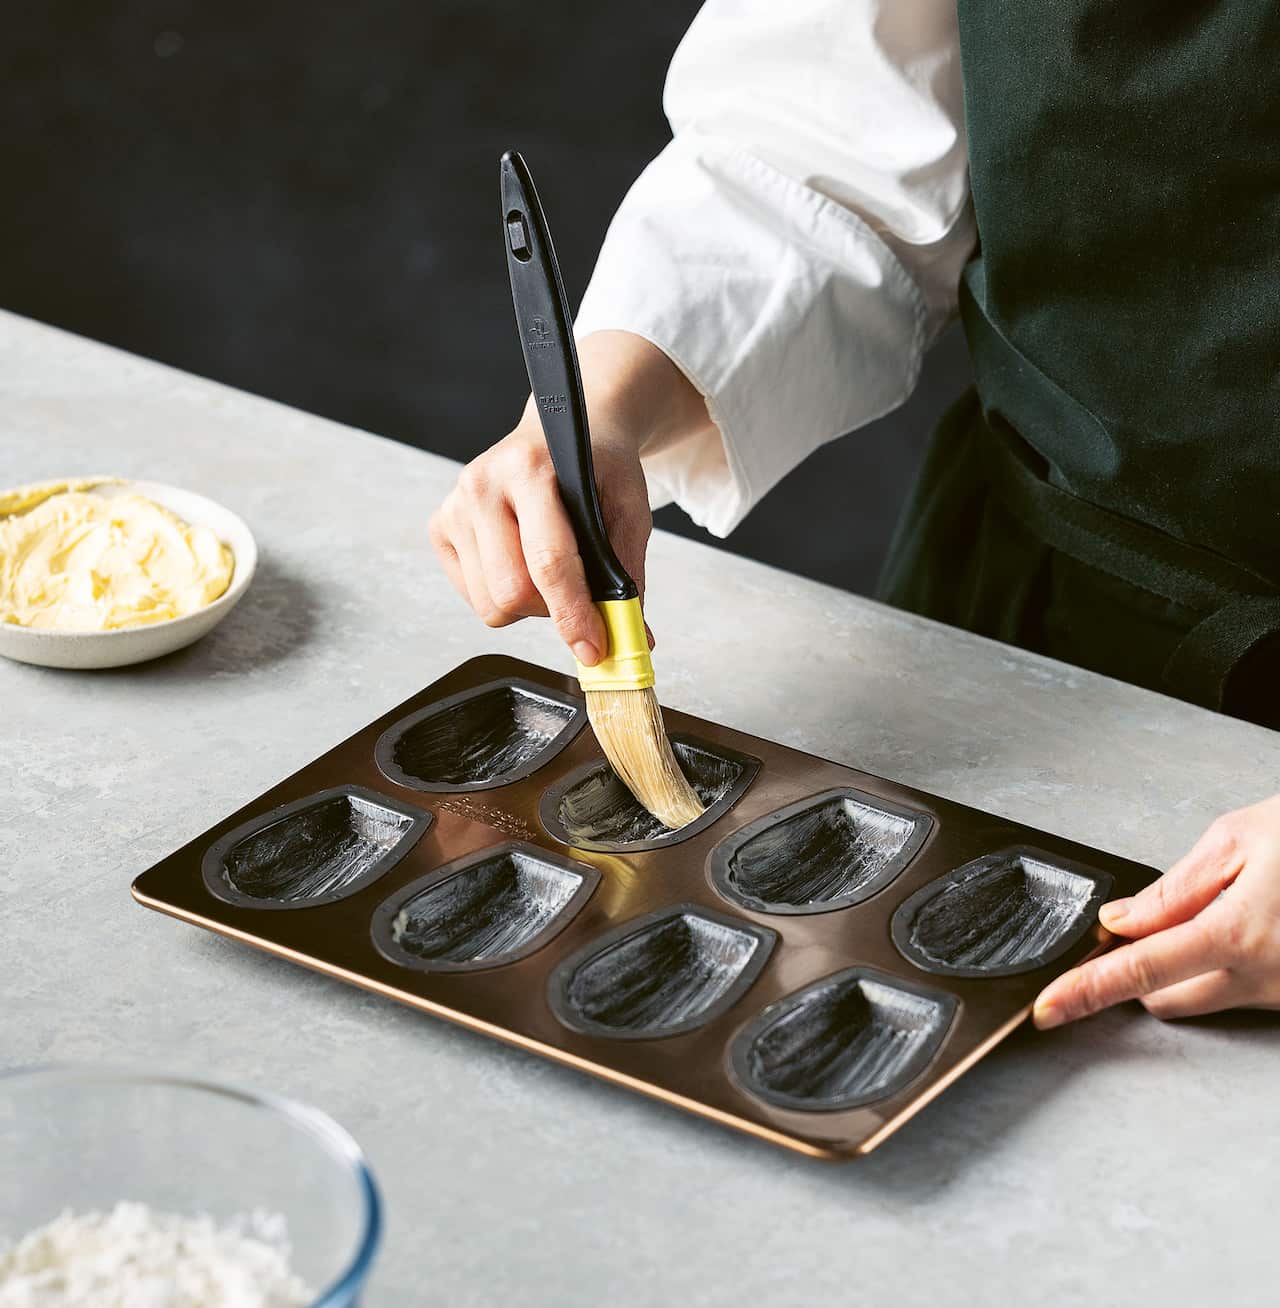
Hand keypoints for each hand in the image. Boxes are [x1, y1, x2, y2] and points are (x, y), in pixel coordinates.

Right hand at [429, 331, 712, 662]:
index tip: (594, 649)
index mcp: (530, 469)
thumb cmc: (597, 467)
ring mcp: (455, 505)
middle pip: (511, 592)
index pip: (548, 562)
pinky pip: (472, 596)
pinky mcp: (440, 525)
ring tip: (547, 570)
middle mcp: (482, 484)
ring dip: (527, 606)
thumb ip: (628, 570)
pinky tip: (520, 561)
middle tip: (575, 595)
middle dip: (550, 611)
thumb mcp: (629, 507)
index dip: (573, 615)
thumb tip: (632, 634)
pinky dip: (503, 594)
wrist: (565, 429)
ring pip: (489, 603)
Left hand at [1034, 794, 1279, 1026]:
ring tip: (1234, 905)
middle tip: (1148, 922)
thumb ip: (1174, 889)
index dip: (1086, 990)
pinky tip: (1258, 921)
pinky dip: (1234, 962)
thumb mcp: (1240, 839)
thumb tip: (1122, 920)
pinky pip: (1248, 989)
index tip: (1047, 1008)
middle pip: (1166, 997)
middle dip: (1143, 969)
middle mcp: (1267, 978)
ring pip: (1209, 993)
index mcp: (1239, 934)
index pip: (1139, 970)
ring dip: (1194, 962)